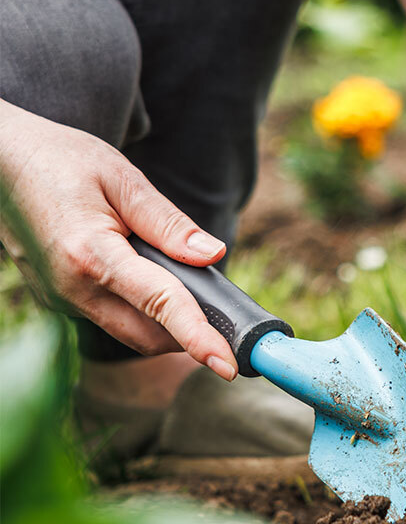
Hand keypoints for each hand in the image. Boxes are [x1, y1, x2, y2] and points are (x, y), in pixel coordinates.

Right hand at [0, 103, 238, 380]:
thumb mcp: (122, 178)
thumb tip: (213, 255)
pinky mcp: (57, 299)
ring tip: (198, 295)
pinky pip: (110, 316)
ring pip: (129, 331)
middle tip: (230, 321)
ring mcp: (60, 299)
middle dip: (192, 336)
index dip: (199, 337)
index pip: (160, 305)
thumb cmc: (60, 160)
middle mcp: (72, 289)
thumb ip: (168, 223)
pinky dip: (142, 311)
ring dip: (167, 325)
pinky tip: (156, 280)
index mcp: (91, 255)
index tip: (229, 364)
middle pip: (147, 335)